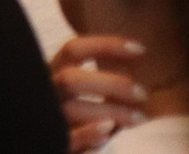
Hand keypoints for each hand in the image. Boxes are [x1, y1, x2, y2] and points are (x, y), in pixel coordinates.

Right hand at [53, 35, 147, 149]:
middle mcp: (46, 94)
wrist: (52, 144)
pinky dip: (89, 133)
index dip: (106, 45)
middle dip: (110, 83)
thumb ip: (97, 79)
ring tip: (137, 118)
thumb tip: (137, 59)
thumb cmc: (74, 117)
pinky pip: (67, 139)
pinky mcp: (52, 144)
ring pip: (71, 109)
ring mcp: (46, 120)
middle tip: (142, 93)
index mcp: (51, 73)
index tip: (140, 49)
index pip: (73, 50)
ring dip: (109, 111)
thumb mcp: (78, 92)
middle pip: (70, 78)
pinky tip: (109, 130)